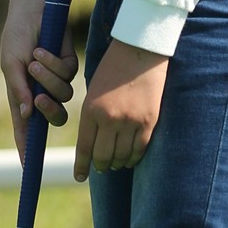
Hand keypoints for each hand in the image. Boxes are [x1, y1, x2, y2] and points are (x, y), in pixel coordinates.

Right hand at [0, 0, 78, 161]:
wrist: (34, 8)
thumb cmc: (16, 35)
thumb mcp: (10, 63)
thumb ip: (18, 89)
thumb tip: (25, 115)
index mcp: (22, 95)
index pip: (26, 128)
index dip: (27, 148)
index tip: (27, 167)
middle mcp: (41, 91)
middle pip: (54, 118)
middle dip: (48, 111)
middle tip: (39, 98)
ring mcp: (57, 80)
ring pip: (64, 96)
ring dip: (49, 79)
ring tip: (35, 59)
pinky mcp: (69, 65)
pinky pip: (69, 75)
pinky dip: (55, 63)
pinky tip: (43, 49)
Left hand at [74, 39, 167, 182]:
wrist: (141, 50)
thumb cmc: (114, 67)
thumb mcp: (94, 91)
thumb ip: (92, 116)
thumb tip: (93, 141)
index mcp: (91, 109)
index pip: (84, 147)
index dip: (81, 165)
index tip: (79, 177)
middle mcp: (110, 119)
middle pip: (103, 156)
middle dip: (100, 166)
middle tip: (100, 169)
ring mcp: (131, 121)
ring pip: (122, 156)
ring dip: (117, 164)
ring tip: (115, 165)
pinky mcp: (149, 121)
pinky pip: (139, 149)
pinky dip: (134, 158)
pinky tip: (130, 160)